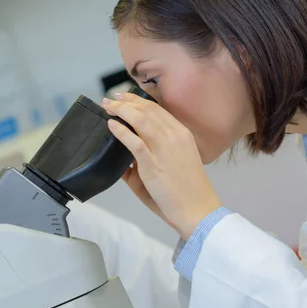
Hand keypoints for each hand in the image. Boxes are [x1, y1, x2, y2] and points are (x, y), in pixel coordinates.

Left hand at [102, 93, 221, 239]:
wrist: (199, 210)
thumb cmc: (187, 191)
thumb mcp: (173, 165)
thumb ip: (153, 157)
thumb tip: (127, 158)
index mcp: (182, 134)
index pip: (158, 110)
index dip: (138, 101)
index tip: (124, 97)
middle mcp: (175, 137)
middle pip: (147, 111)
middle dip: (126, 102)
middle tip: (110, 100)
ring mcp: (165, 149)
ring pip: (141, 120)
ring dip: (121, 111)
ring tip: (107, 108)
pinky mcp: (154, 164)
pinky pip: (135, 142)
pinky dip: (121, 131)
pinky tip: (111, 125)